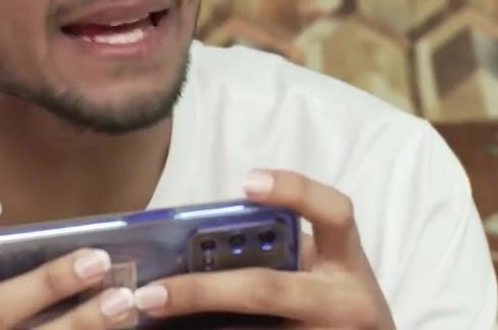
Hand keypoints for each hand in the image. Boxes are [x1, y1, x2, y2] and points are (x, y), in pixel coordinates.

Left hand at [133, 170, 396, 329]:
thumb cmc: (330, 303)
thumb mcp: (321, 270)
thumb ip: (279, 250)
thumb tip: (193, 244)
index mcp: (347, 262)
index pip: (335, 214)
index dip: (295, 192)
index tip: (248, 182)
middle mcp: (346, 302)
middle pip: (265, 290)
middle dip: (202, 291)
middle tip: (151, 292)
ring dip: (198, 326)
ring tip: (150, 319)